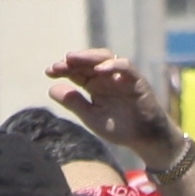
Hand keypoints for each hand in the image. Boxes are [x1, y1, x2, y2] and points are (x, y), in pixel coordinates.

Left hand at [47, 50, 183, 166]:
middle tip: (59, 64)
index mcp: (94, 84)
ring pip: (104, 57)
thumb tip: (51, 89)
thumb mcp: (92, 118)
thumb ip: (74, 103)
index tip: (49, 72)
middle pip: (88, 61)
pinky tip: (99, 70)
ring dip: (88, 57)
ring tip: (73, 59)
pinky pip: (125, 66)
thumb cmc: (120, 128)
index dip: (62, 69)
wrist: (145, 138)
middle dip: (73, 60)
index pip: (76, 71)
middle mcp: (106, 76)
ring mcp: (121, 76)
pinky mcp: (136, 79)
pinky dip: (112, 65)